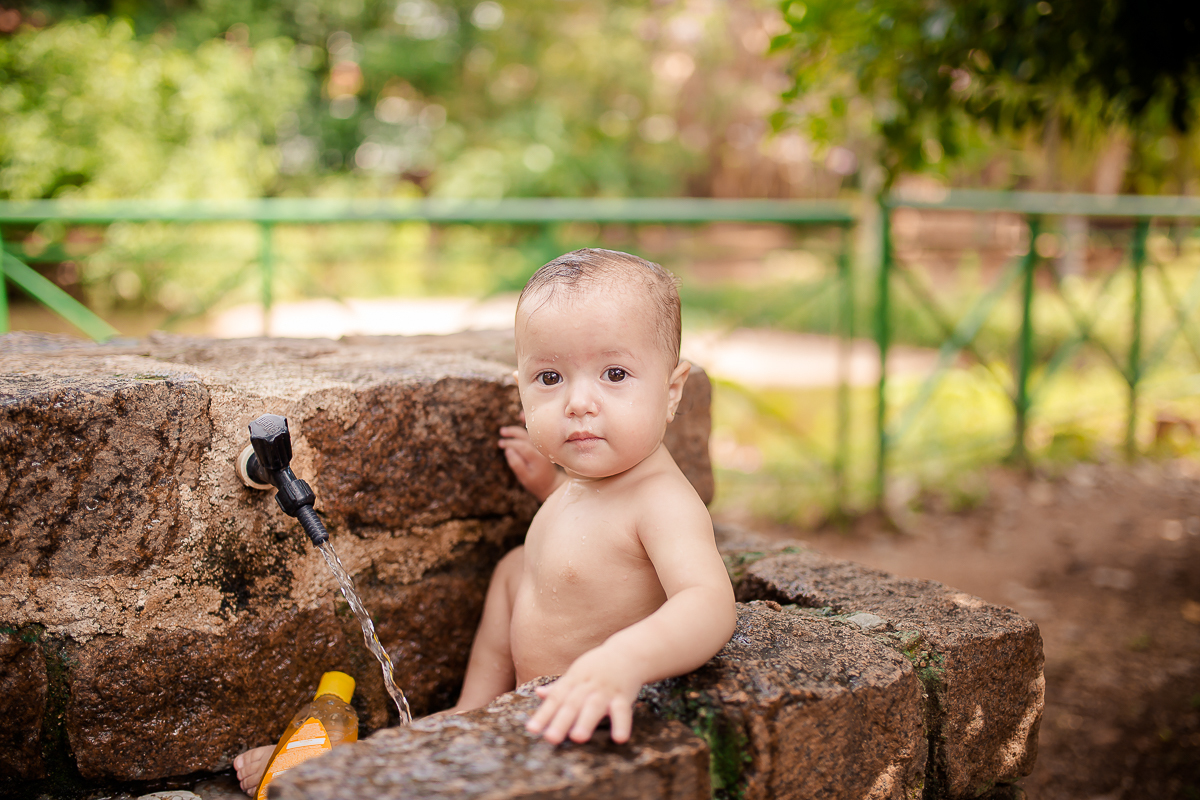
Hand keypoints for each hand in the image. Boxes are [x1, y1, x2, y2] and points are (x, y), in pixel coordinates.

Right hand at [499, 419, 560, 501]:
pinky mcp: (541, 444)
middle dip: (512, 433)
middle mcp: (542, 449)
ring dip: (517, 429)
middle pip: (526, 436)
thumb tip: (508, 450)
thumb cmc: (536, 482)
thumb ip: (516, 464)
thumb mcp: (525, 478)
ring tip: (505, 429)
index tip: (501, 444)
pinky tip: (521, 417)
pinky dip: (528, 424)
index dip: (511, 443)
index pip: (522, 446)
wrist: (551, 483)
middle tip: (501, 432)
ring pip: (530, 432)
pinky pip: (534, 432)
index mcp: (538, 457)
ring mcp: (542, 445)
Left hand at [524, 646, 640, 744]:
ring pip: (594, 705)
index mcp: (574, 679)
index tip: (532, 729)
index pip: (556, 698)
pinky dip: (621, 724)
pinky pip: (623, 711)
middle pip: (572, 703)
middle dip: (561, 721)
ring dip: (586, 721)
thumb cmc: (598, 666)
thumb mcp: (577, 673)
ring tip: (577, 738)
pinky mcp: (623, 695)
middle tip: (550, 738)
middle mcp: (588, 684)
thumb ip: (559, 686)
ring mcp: (606, 689)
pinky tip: (619, 738)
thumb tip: (538, 693)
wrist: (627, 652)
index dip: (543, 714)